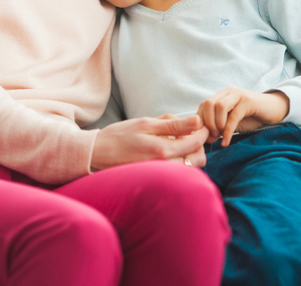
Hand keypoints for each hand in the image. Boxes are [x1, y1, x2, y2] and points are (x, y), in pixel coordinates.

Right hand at [90, 114, 207, 170]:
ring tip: (178, 141)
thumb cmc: (119, 136)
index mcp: (163, 151)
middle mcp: (165, 167)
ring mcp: (162, 176)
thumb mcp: (145, 124)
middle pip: (199, 158)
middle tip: (190, 132)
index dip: (203, 131)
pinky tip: (169, 150)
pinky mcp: (158, 180)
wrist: (97, 155)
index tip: (200, 123)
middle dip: (199, 144)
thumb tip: (196, 121)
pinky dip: (181, 160)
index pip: (196, 142)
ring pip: (191, 166)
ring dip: (191, 153)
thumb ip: (172, 124)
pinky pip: (179, 171)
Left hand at [198, 88, 289, 146]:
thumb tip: (206, 138)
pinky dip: (227, 131)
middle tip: (213, 137)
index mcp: (221, 95)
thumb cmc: (251, 118)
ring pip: (219, 107)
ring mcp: (238, 95)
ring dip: (217, 125)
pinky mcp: (248, 101)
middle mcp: (228, 92)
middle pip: (208, 104)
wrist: (273, 111)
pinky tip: (226, 142)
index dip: (201, 121)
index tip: (206, 136)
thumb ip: (218, 128)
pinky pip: (233, 116)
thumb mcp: (231, 123)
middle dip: (208, 123)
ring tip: (220, 137)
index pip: (203, 105)